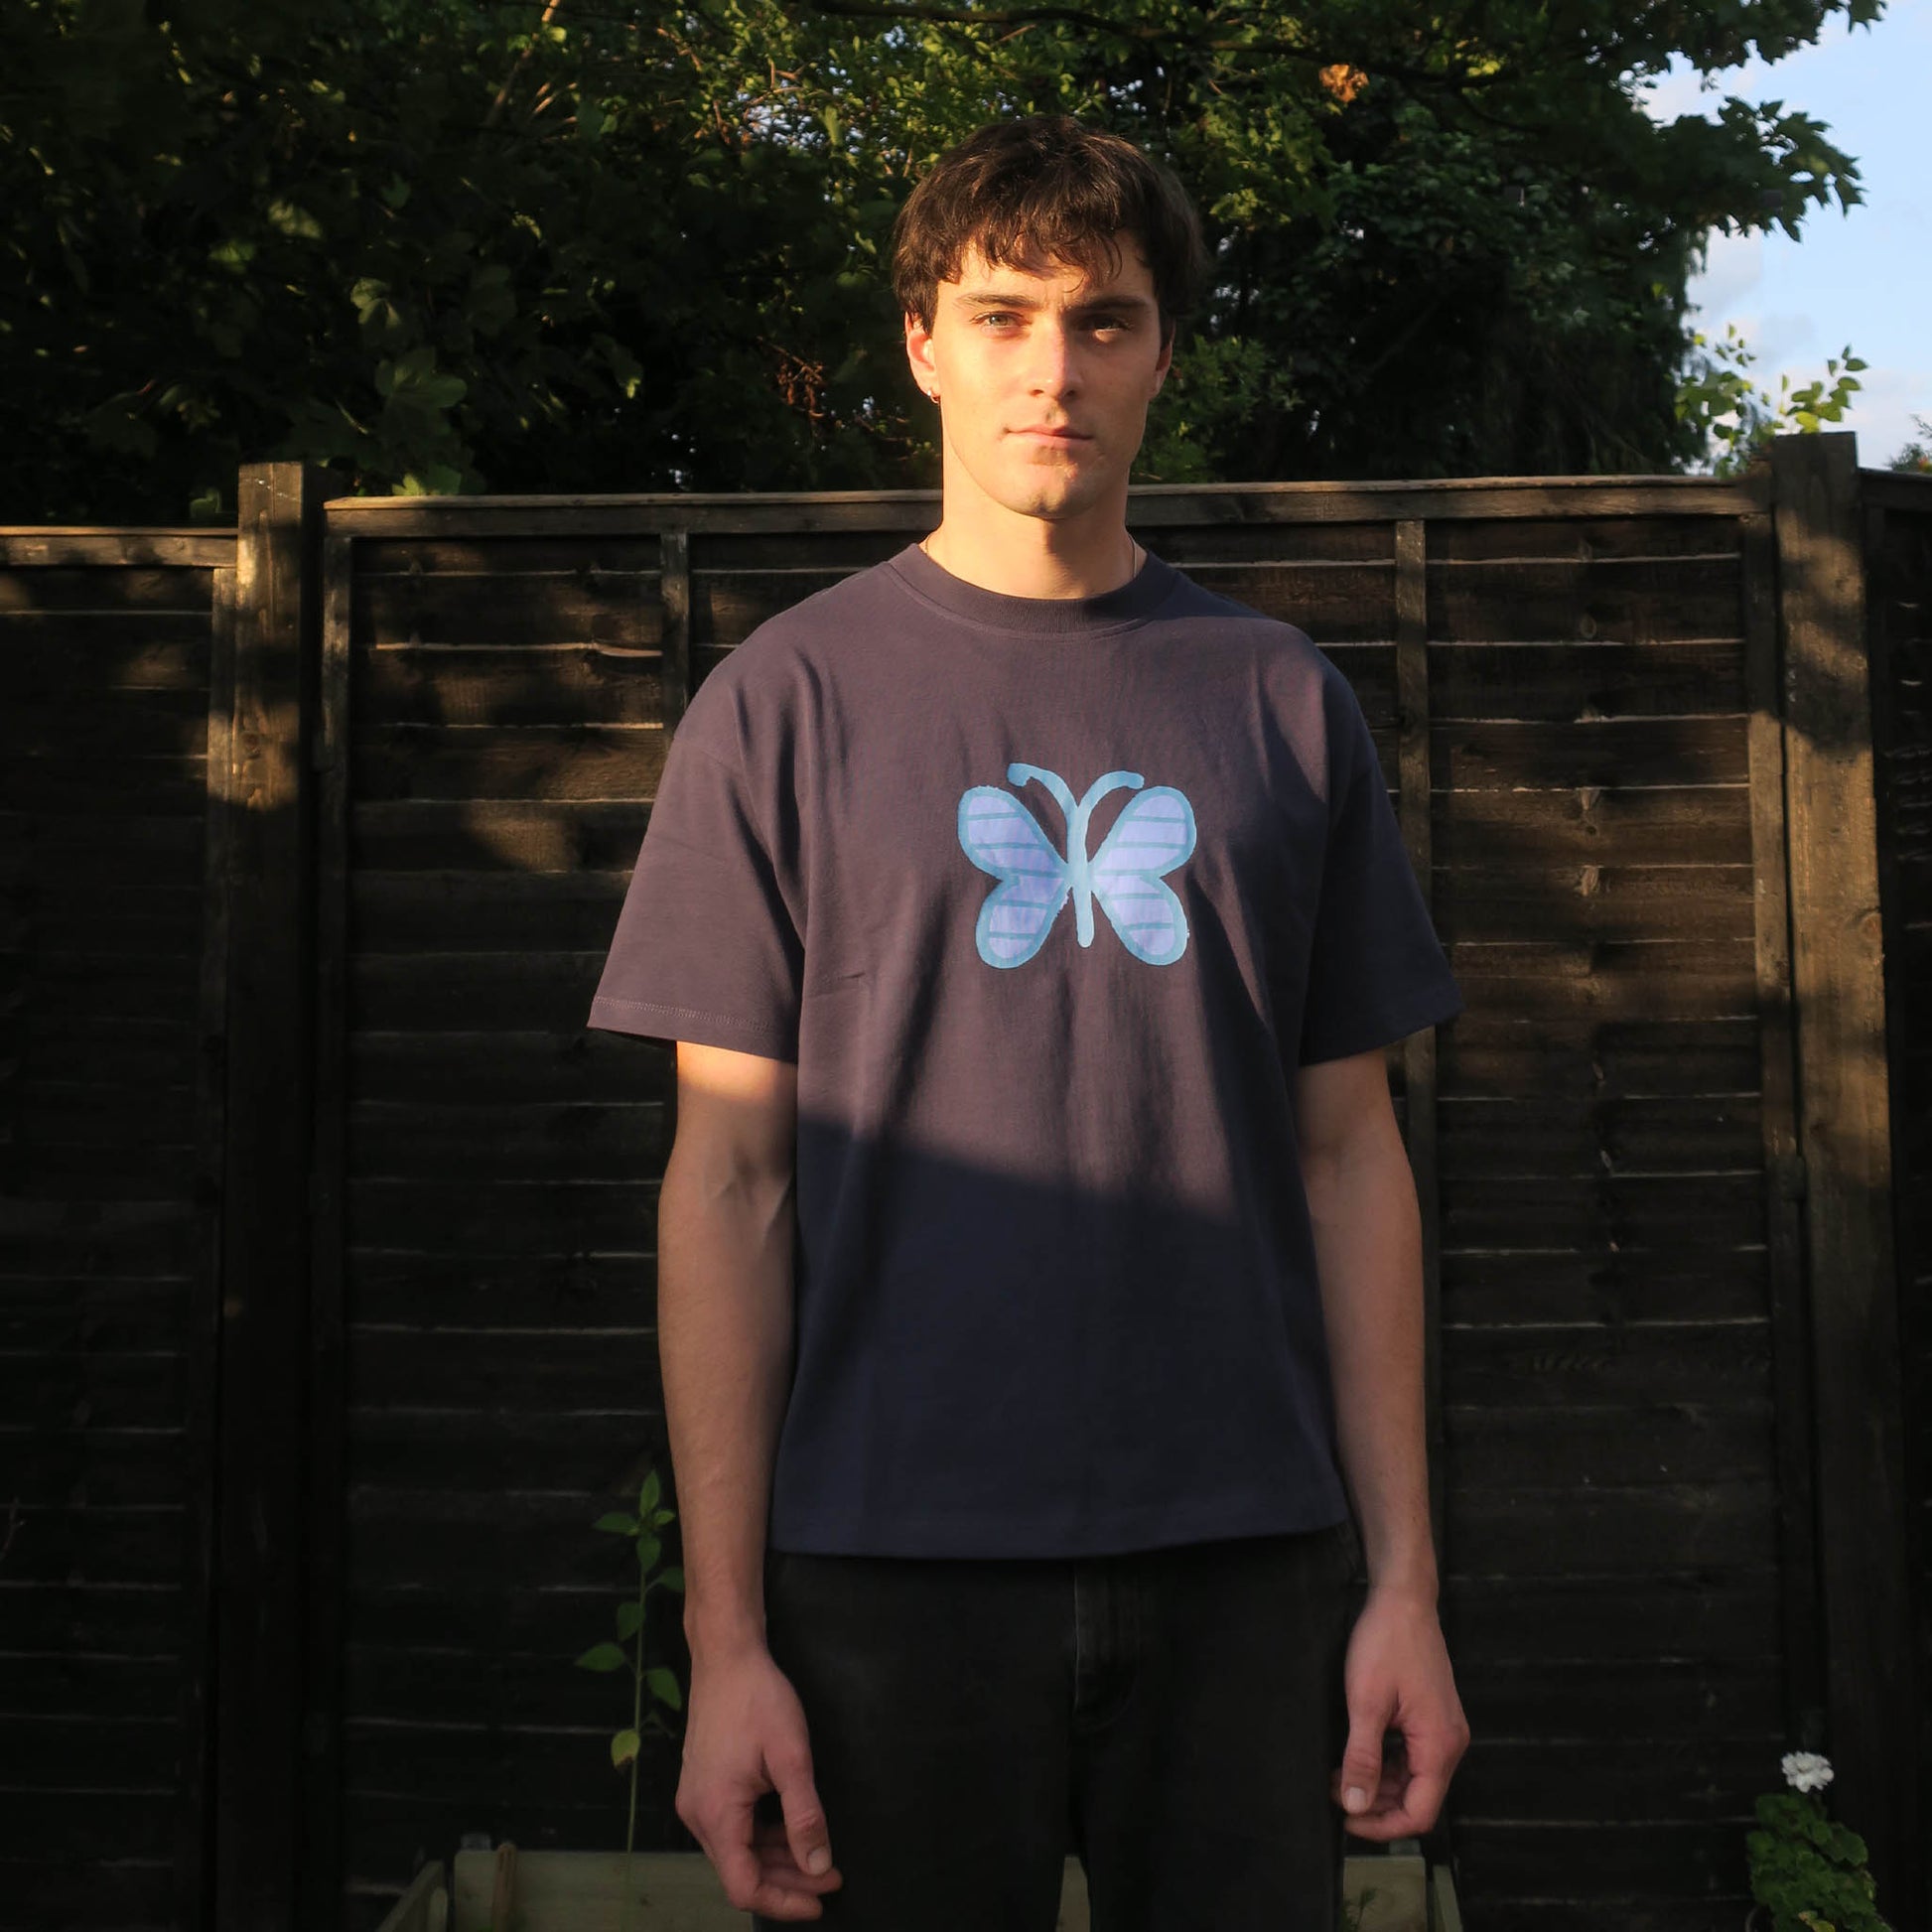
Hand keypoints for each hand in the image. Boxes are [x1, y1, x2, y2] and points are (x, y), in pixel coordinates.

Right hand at [674, 1640, 842, 1918]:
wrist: (726, 1657)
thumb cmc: (759, 1699)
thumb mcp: (791, 1756)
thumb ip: (805, 1815)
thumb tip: (818, 1865)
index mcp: (716, 1814)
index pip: (743, 1886)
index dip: (784, 1901)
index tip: (821, 1898)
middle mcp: (697, 1816)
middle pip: (741, 1871)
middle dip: (788, 1880)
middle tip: (831, 1874)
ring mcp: (696, 1801)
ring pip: (737, 1851)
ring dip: (777, 1860)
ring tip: (818, 1855)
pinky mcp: (702, 1787)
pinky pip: (732, 1829)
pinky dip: (763, 1837)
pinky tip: (791, 1830)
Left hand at [1330, 1585, 1469, 1839]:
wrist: (1404, 1600)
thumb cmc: (1386, 1644)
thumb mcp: (1366, 1702)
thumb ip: (1362, 1757)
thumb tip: (1355, 1805)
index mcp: (1440, 1745)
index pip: (1419, 1813)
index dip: (1382, 1825)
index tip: (1346, 1818)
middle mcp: (1450, 1743)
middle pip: (1417, 1799)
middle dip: (1376, 1805)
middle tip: (1336, 1793)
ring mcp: (1443, 1730)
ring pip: (1413, 1779)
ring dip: (1378, 1785)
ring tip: (1340, 1777)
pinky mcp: (1433, 1718)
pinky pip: (1412, 1757)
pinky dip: (1386, 1765)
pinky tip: (1357, 1757)